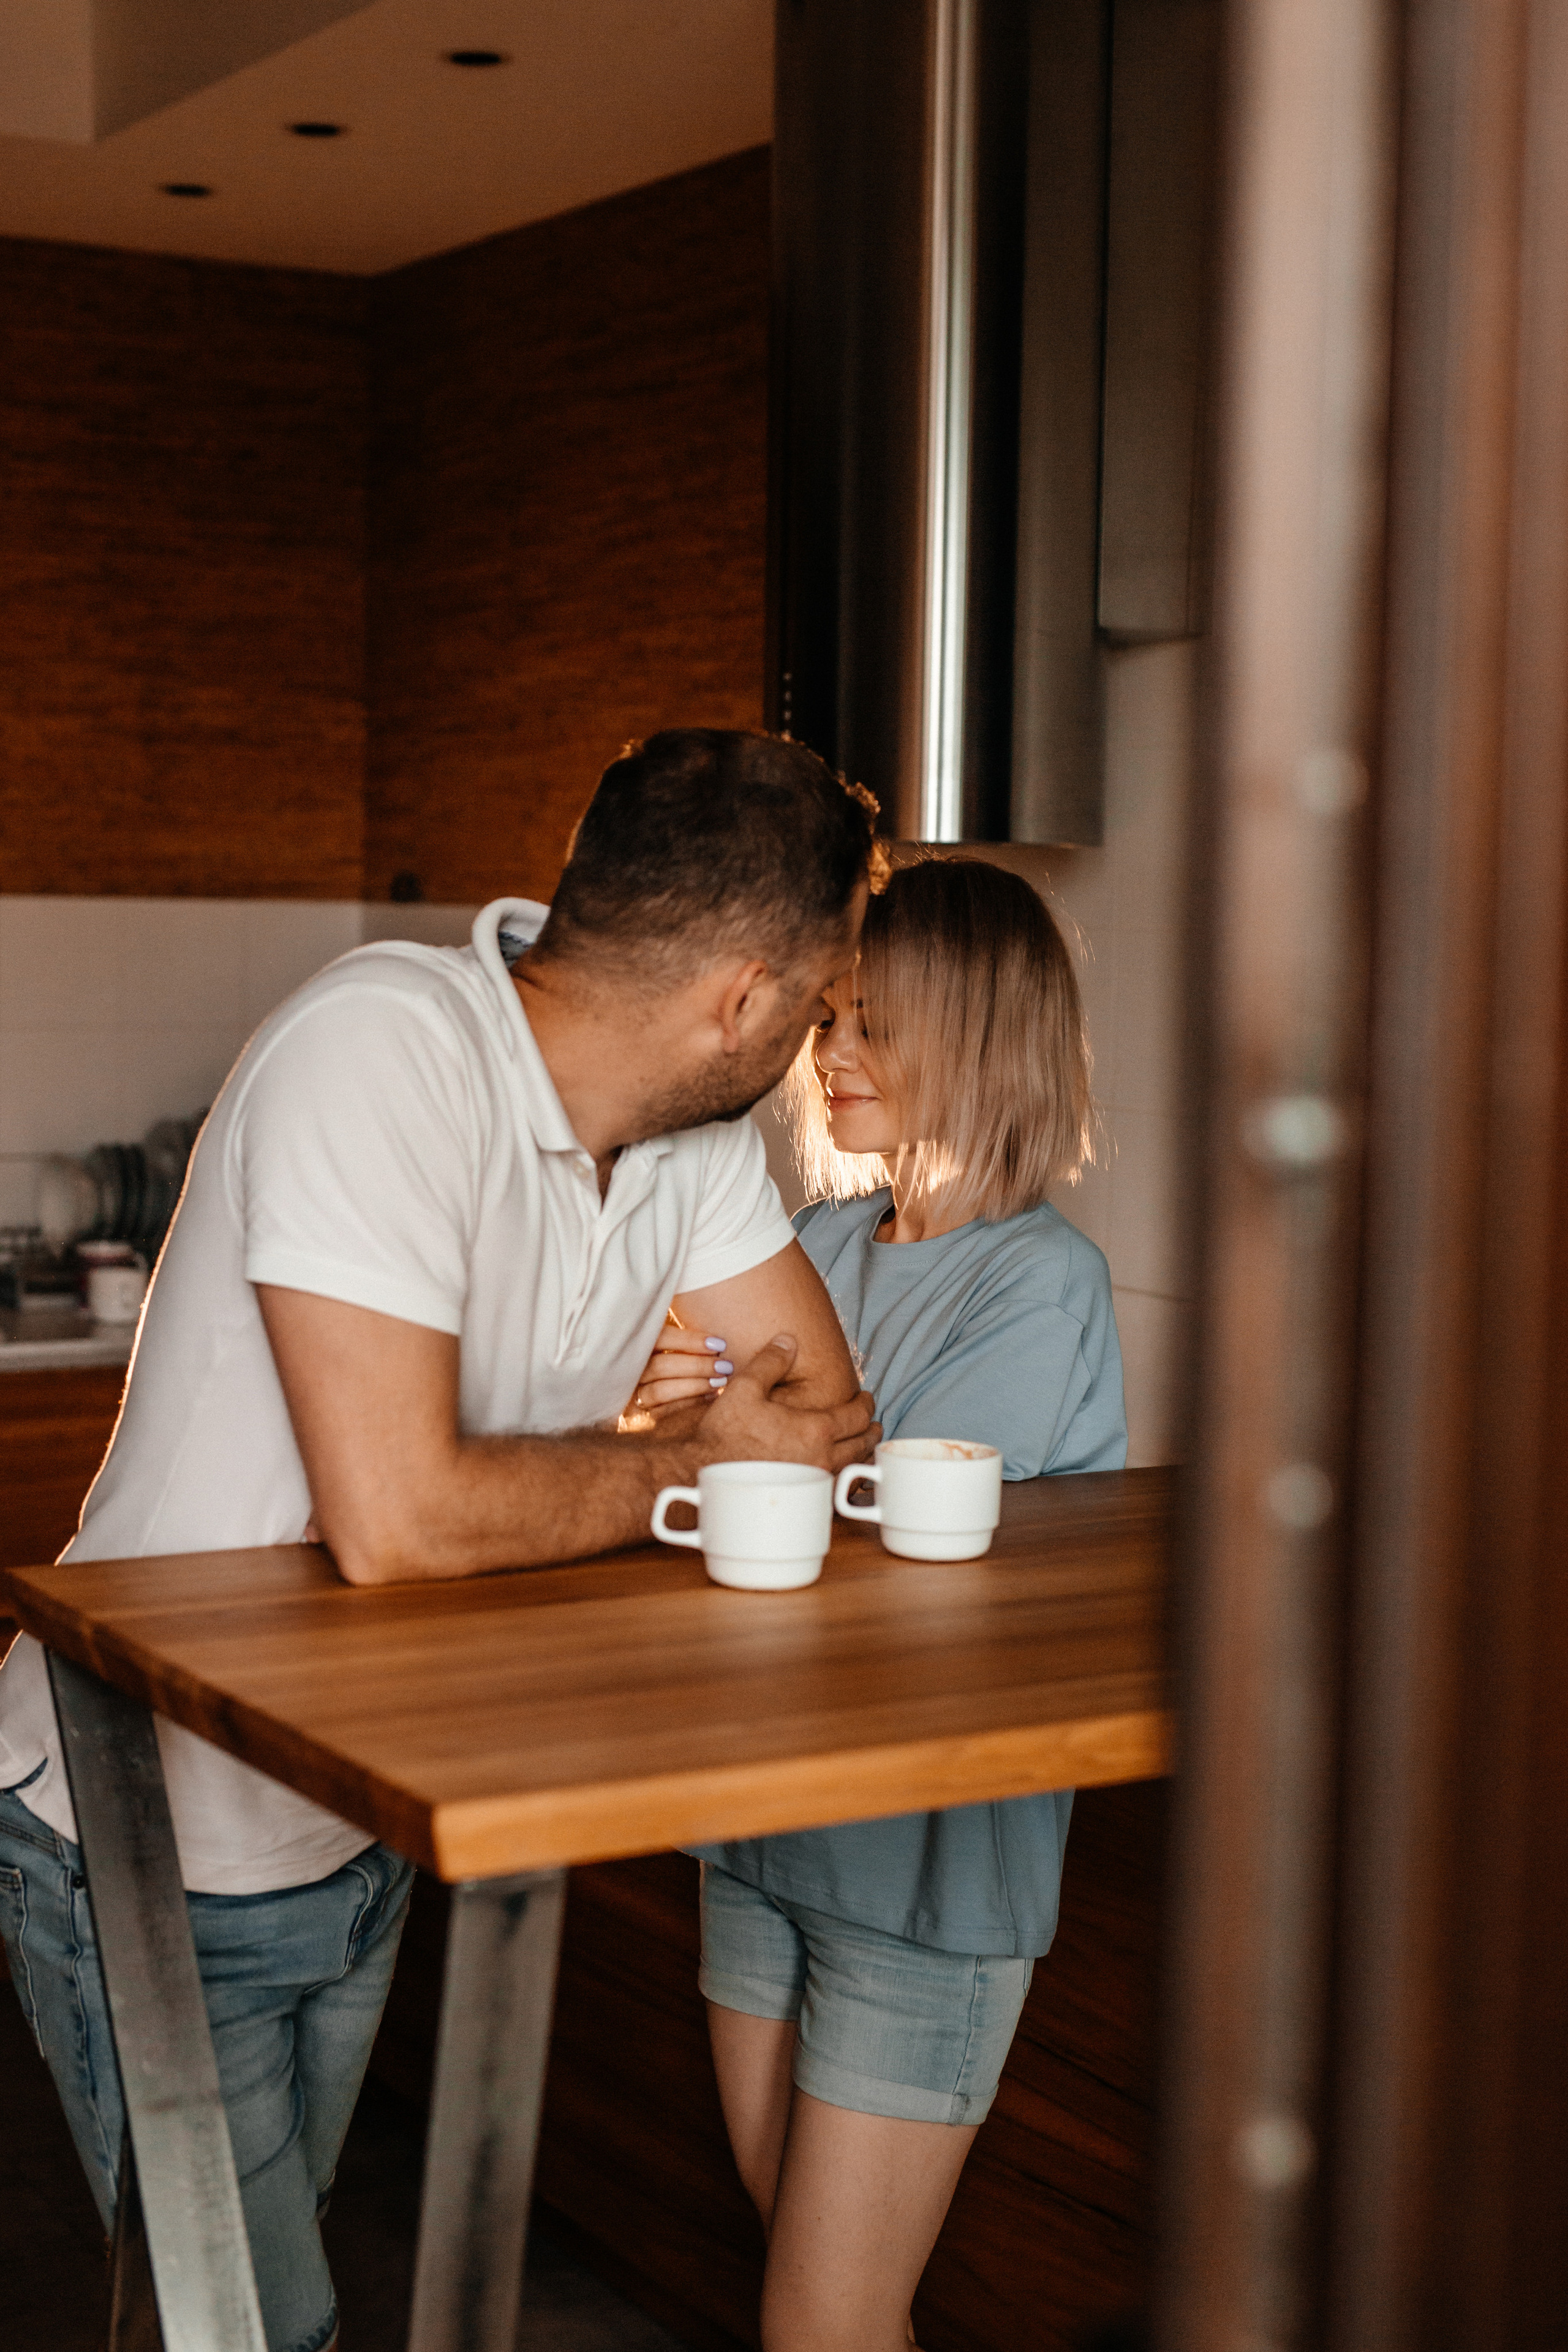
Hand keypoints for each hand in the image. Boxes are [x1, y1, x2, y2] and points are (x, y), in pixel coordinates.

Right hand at [624, 1319, 733, 1423]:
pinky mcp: (636, 1418)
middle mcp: (627, 1368)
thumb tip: (715, 1313)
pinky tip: (712, 1397)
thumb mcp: (670, 1336)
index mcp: (635, 1341)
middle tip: (726, 1365)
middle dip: (697, 1366)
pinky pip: (663, 1414)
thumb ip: (682, 1327)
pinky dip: (690, 1405)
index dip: (689, 1341)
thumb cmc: (670, 1354)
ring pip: (660, 1391)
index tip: (719, 1344)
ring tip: (721, 1381)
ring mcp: (629, 1395)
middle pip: (660, 1365)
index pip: (659, 1338)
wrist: (643, 1399)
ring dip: (695, 1385)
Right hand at [698, 1334, 878, 1474]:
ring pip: (853, 1468)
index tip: (866, 1398)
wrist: (702, 1474)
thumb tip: (788, 1340)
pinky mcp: (804, 1499)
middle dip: (871, 1429)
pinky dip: (846, 1479)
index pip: (857, 1414)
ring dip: (862, 1454)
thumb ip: (771, 1360)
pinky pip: (837, 1489)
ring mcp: (815, 1482)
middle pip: (863, 1443)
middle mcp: (823, 1458)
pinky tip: (840, 1475)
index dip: (866, 1403)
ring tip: (861, 1445)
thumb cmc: (724, 1433)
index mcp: (817, 1428)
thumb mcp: (745, 1387)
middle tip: (872, 1422)